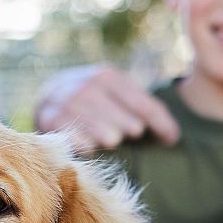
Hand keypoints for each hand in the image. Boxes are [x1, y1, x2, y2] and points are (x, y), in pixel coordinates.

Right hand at [33, 64, 179, 152]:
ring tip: (113, 140)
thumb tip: (174, 138)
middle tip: (135, 134)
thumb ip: (146, 111)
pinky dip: (81, 142)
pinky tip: (88, 146)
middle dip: (129, 125)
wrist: (48, 95)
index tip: (172, 140)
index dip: (160, 121)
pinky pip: (71, 135)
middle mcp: (87, 86)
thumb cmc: (95, 101)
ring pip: (96, 125)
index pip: (141, 102)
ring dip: (105, 132)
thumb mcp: (118, 96)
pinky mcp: (50, 119)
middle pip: (120, 114)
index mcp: (108, 77)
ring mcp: (67, 102)